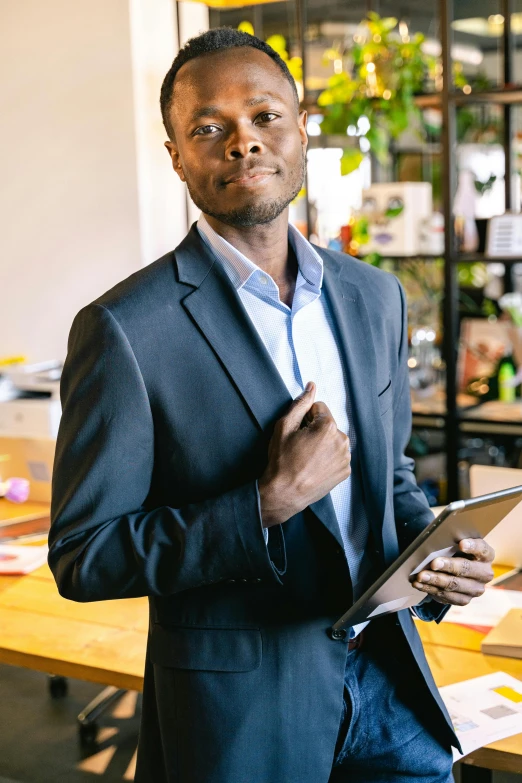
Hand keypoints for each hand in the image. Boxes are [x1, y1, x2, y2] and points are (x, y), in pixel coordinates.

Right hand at [258, 382, 350, 526]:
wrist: (284, 493)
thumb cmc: (281, 460)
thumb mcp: (284, 426)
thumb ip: (300, 403)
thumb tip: (312, 386)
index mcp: (328, 427)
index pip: (319, 408)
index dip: (305, 417)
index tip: (297, 431)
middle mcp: (342, 441)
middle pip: (328, 424)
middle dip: (316, 430)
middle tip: (300, 446)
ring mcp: (345, 458)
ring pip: (334, 439)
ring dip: (323, 443)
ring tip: (307, 457)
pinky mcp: (345, 471)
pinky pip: (338, 455)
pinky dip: (328, 457)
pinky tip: (314, 466)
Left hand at [411, 538, 494, 605]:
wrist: (455, 569)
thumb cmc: (454, 551)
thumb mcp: (455, 544)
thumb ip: (451, 542)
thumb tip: (434, 541)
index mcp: (486, 555)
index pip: (482, 550)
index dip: (472, 547)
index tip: (461, 544)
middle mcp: (484, 573)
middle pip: (466, 569)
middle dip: (449, 566)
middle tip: (434, 563)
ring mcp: (476, 589)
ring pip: (454, 585)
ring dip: (436, 580)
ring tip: (421, 576)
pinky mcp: (464, 599)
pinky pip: (446, 596)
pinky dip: (430, 589)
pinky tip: (419, 584)